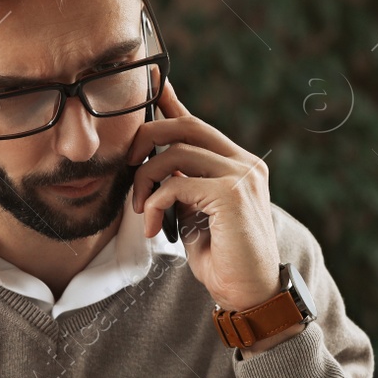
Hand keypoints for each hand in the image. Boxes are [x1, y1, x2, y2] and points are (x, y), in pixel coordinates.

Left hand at [127, 79, 282, 312]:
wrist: (249, 294)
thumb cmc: (221, 259)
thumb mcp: (195, 216)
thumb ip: (183, 187)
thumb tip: (156, 167)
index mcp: (237, 164)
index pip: (197, 123)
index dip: (170, 101)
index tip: (151, 82)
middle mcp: (244, 164)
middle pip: (185, 125)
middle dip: (146, 138)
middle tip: (128, 167)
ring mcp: (242, 176)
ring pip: (176, 152)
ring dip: (145, 179)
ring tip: (140, 209)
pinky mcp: (232, 195)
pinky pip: (176, 183)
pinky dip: (154, 203)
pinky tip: (150, 226)